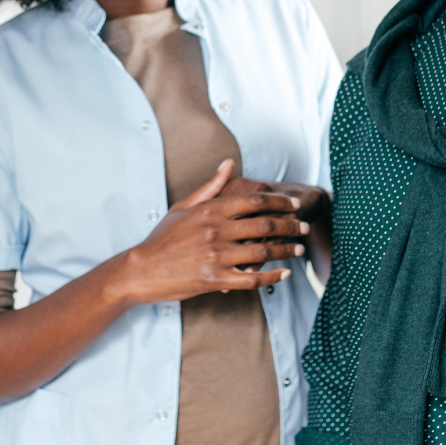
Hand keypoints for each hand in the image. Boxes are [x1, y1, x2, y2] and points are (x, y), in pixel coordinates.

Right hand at [113, 160, 308, 305]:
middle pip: (265, 225)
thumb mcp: (183, 207)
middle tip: (304, 227)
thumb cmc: (162, 239)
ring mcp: (216, 257)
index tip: (294, 205)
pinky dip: (272, 277)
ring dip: (285, 250)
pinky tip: (284, 274)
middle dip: (290, 225)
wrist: (141, 270)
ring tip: (298, 249)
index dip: (280, 202)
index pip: (255, 200)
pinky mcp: (215, 280)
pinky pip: (251, 279)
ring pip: (262, 252)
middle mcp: (216, 231)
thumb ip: (210, 187)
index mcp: (210, 210)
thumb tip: (228, 164)